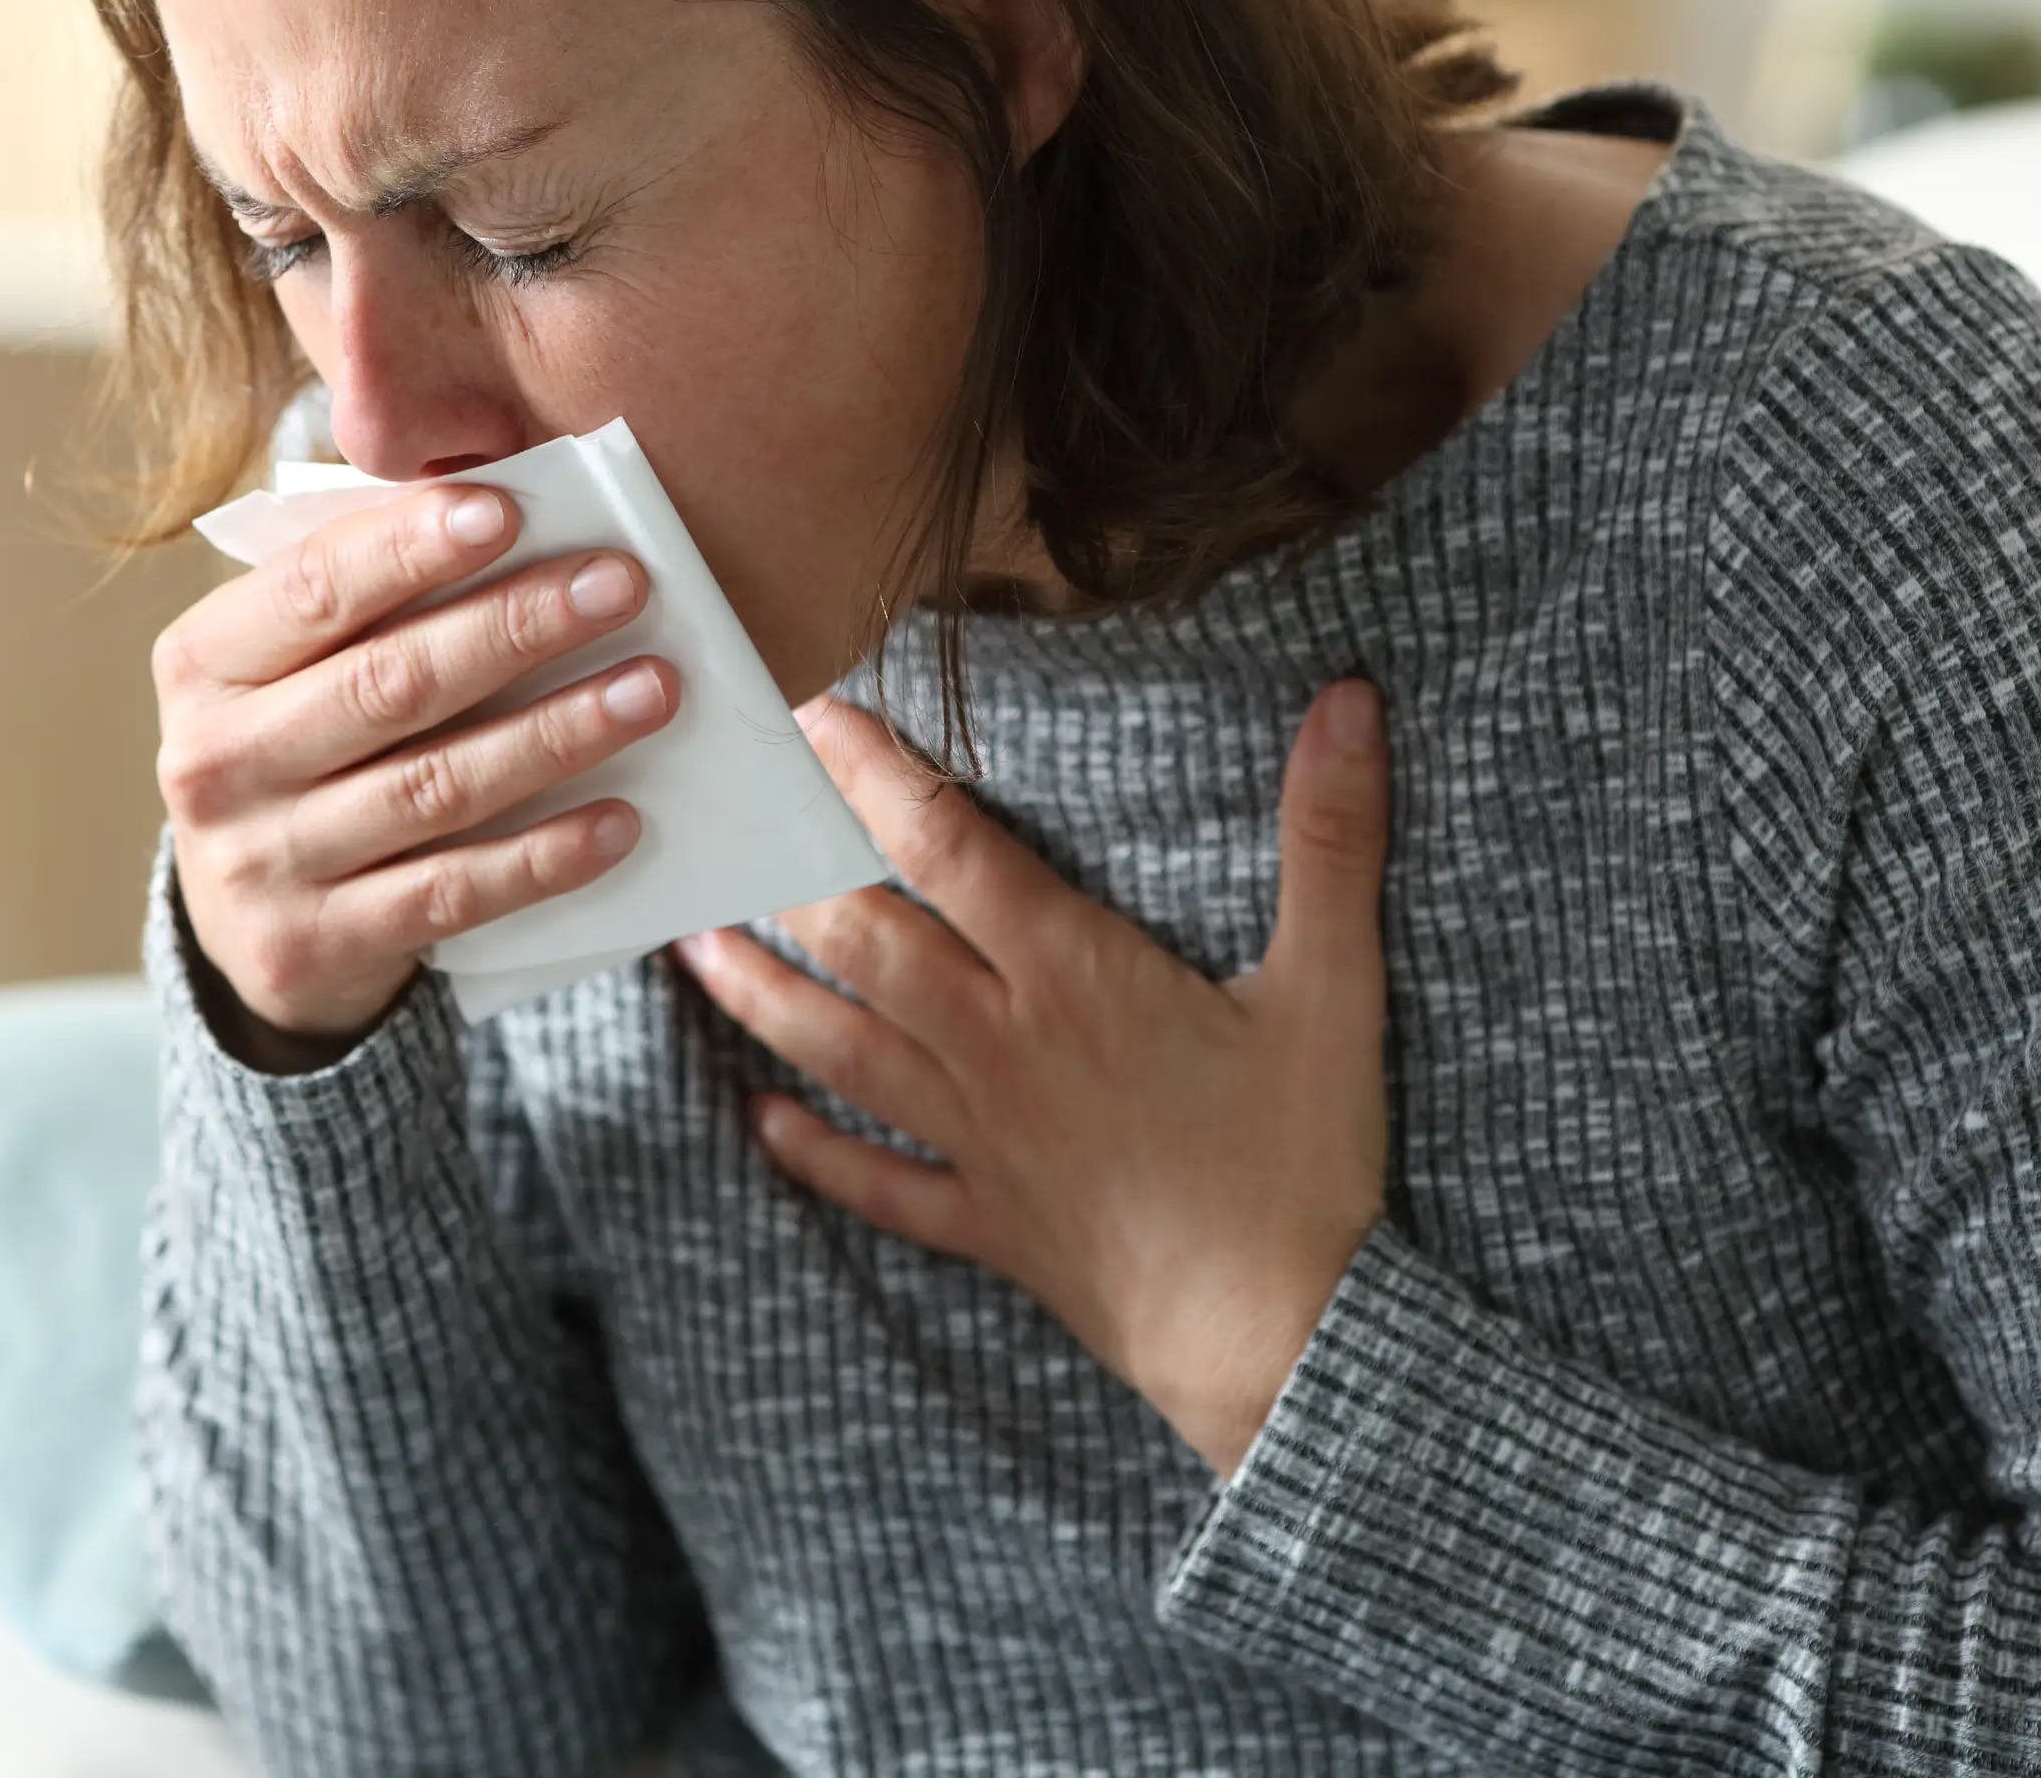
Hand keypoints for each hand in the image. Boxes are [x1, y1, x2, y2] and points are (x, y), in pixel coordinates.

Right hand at [154, 481, 681, 1067]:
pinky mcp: (312, 946)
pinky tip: (619, 819)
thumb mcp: (289, 663)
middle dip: (515, 626)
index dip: (408, 546)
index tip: (508, 510)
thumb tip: (503, 508)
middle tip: (621, 585)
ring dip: (556, 734)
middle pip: (388, 683)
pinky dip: (542, 855)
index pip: (312, 587)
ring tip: (650, 690)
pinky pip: (451, 892)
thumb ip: (365, 590)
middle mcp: (213, 762)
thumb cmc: (295, 744)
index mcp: (203, 663)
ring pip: (433, 787)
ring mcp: (259, 863)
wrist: (238, 921)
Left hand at [674, 683, 1391, 1475]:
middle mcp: (999, 1046)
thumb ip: (1330, 837)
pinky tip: (760, 1121)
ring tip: (692, 946)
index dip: (874, 775)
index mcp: (1071, 976)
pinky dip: (814, 1151)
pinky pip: (877, 1183)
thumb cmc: (1303, 1163)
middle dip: (789, 870)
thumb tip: (1349, 701)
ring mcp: (980, 1138)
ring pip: (841, 1049)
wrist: (1278, 1339)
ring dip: (761, 995)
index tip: (812, 715)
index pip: (948, 847)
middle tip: (723, 816)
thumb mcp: (1333, 988)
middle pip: (864, 940)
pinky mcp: (986, 1221)